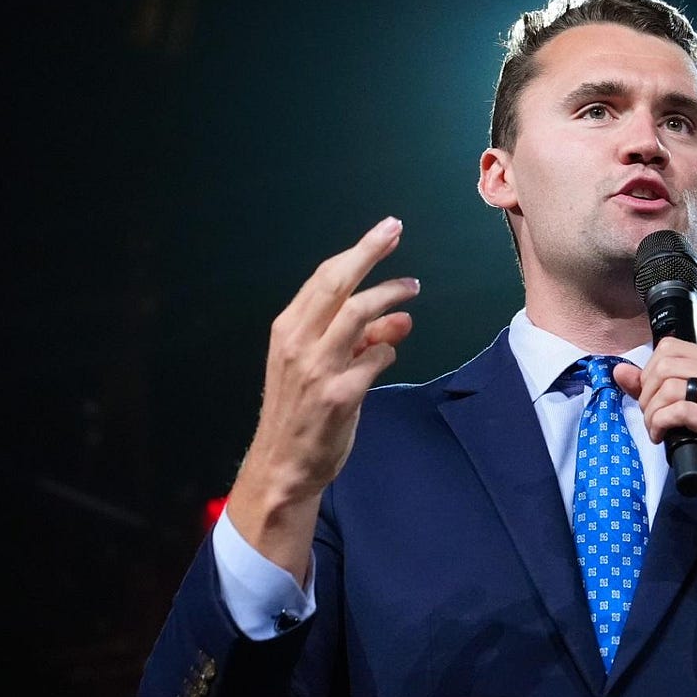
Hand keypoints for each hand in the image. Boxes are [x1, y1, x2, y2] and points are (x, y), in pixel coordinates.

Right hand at [228, 216, 418, 582]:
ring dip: (390, 296)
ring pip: (359, 314)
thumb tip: (399, 316)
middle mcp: (298, 343)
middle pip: (339, 284)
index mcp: (287, 330)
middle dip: (370, 253)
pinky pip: (375, 359)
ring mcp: (317, 368)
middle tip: (395, 232)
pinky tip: (389, 353)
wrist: (284, 464)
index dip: (358, 252)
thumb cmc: (301, 412)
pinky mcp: (339, 395)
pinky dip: (387, 350)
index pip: (324, 278)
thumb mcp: (319, 367)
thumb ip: (358, 339)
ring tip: (411, 289)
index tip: (385, 231)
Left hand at [614, 338, 696, 577]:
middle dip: (647, 394)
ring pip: (671, 388)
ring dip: (652, 413)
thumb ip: (651, 389)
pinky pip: (680, 411)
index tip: (650, 399)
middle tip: (652, 419)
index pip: (671, 348)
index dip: (649, 373)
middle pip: (667, 366)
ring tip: (656, 430)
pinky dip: (660, 424)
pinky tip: (660, 438)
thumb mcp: (683, 412)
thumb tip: (621, 371)